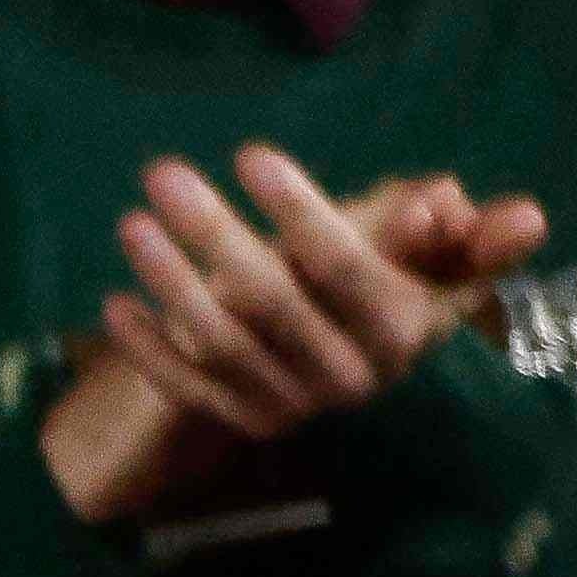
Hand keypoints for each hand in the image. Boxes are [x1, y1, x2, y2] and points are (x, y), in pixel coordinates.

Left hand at [48, 151, 551, 509]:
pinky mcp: (247, 421)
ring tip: (133, 224)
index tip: (252, 156)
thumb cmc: (385, 273)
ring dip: (170, 281)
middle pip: (272, 301)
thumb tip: (449, 204)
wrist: (348, 353)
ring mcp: (297, 403)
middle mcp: (354, 376)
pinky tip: (116, 304)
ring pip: (222, 341)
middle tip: (162, 171)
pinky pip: (187, 388)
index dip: (303, 214)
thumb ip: (460, 230)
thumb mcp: (427, 251)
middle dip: (213, 232)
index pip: (348, 269)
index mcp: (407, 328)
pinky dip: (150, 349)